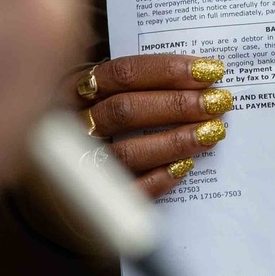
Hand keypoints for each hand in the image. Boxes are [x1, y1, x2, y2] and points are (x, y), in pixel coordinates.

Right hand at [74, 54, 231, 197]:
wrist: (56, 185)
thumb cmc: (96, 120)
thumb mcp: (104, 93)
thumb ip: (140, 84)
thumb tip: (200, 75)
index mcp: (74, 90)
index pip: (124, 73)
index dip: (168, 70)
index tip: (210, 70)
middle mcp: (70, 126)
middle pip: (125, 110)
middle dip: (177, 105)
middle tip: (217, 102)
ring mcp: (76, 167)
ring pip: (126, 152)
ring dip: (174, 141)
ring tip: (212, 133)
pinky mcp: (86, 205)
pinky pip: (124, 192)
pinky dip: (156, 179)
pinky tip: (185, 167)